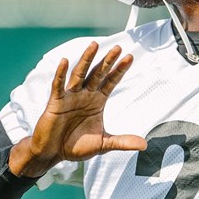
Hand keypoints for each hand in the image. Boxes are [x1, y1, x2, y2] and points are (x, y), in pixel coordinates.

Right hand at [9, 42, 146, 177]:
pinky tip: (63, 61)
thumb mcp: (103, 144)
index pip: (110, 82)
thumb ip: (122, 142)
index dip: (119, 70)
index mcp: (97, 101)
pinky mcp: (56, 102)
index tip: (130, 57)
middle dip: (108, 61)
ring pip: (79, 74)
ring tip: (94, 45)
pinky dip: (60, 74)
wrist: (54, 153)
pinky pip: (58, 86)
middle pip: (98, 74)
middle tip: (118, 47)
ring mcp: (70, 97)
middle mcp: (85, 95)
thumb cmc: (76, 146)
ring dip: (86, 60)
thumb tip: (144, 145)